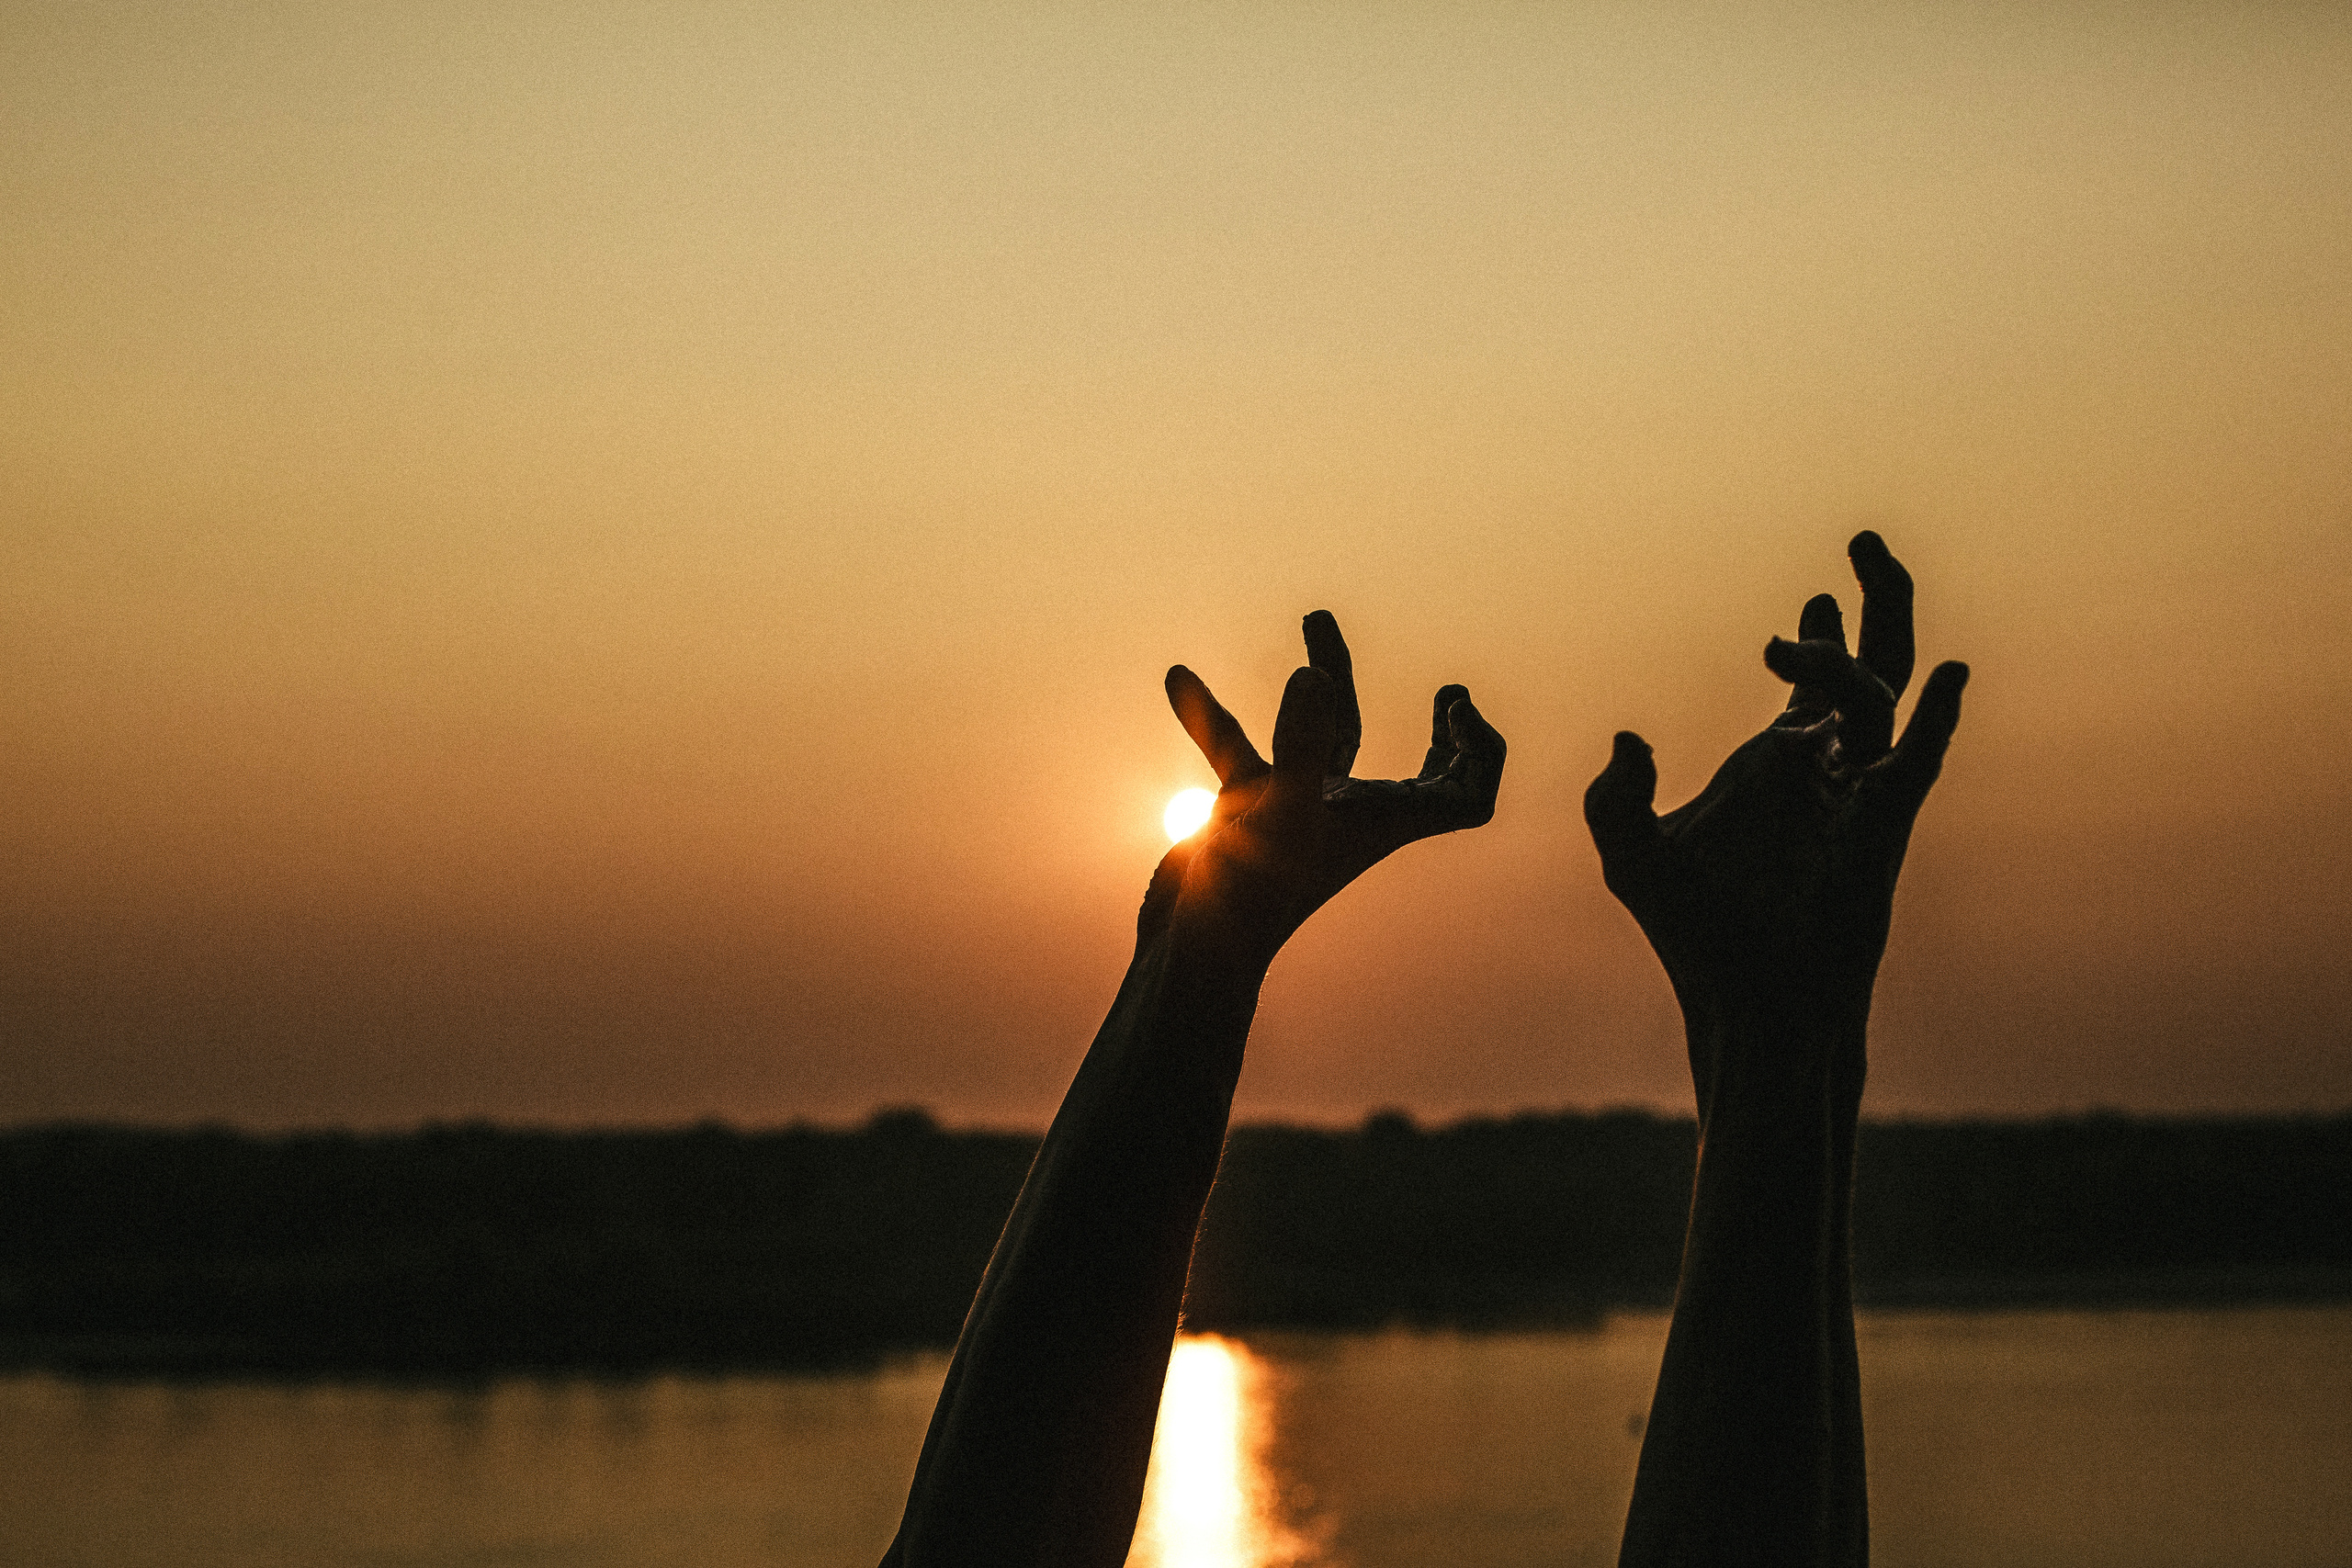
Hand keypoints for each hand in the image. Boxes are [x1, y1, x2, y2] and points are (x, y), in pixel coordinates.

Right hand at [1140, 611, 1505, 968]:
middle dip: (1442, 725)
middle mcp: (1350, 816)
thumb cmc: (1246, 901)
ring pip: (1328, 737)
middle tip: (1452, 691)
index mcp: (1383, 822)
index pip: (1467, 797)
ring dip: (1327, 679)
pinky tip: (1179, 680)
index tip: (1458, 704)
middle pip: (1420, 767)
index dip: (1480, 753)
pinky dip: (1213, 714)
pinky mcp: (1247, 812)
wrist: (1186, 953)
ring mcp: (1299, 813)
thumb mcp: (1279, 813)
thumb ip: (1302, 745)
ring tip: (1317, 616)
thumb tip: (1315, 676)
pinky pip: (1238, 747)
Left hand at [1583, 532, 1967, 1053]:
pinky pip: (1919, 759)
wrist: (1748, 1001)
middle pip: (1867, 668)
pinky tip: (1952, 675)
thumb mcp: (1632, 855)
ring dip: (1855, 649)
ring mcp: (1861, 795)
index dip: (1816, 638)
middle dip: (1870, 604)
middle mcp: (1828, 771)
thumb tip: (1628, 738)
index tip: (1816, 595)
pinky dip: (1939, 716)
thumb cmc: (1696, 937)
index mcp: (1777, 767)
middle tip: (1862, 541)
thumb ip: (1614, 795)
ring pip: (1882, 696)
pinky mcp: (1882, 827)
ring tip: (1813, 610)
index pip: (1809, 687)